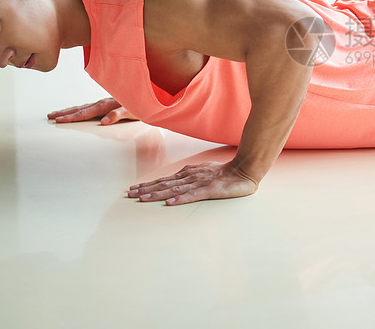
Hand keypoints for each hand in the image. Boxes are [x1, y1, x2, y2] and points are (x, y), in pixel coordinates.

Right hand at [47, 98, 137, 124]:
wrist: (147, 97)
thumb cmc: (140, 105)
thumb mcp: (132, 112)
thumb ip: (118, 114)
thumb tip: (104, 121)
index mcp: (106, 105)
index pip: (85, 113)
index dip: (72, 117)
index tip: (59, 120)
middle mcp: (102, 103)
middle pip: (80, 109)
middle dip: (64, 113)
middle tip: (50, 116)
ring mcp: (102, 103)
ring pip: (82, 107)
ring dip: (68, 110)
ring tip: (55, 113)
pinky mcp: (105, 105)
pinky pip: (87, 108)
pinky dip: (77, 110)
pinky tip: (73, 112)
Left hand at [127, 161, 257, 204]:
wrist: (245, 170)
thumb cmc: (225, 173)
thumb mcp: (204, 173)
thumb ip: (190, 178)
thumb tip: (175, 185)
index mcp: (189, 173)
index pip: (165, 180)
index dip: (149, 185)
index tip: (134, 189)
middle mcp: (191, 177)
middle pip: (165, 184)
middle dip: (146, 189)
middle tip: (130, 194)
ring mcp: (200, 183)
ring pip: (175, 189)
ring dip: (158, 194)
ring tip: (143, 198)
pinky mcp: (211, 190)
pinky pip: (194, 195)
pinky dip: (181, 199)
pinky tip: (170, 203)